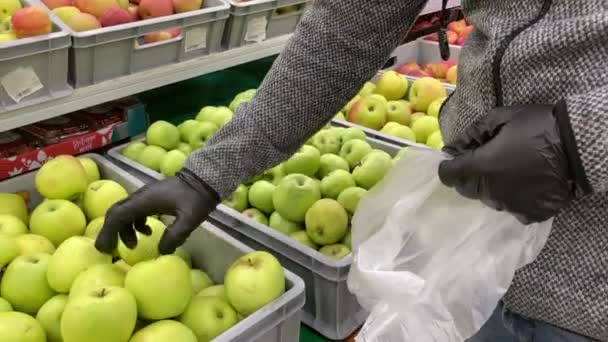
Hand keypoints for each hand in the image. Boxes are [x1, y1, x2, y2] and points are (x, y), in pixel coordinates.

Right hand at [95, 170, 218, 254]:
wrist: (205, 179)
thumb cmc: (197, 198)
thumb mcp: (190, 218)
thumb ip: (176, 235)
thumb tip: (161, 251)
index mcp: (145, 200)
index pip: (118, 216)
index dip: (108, 233)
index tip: (105, 249)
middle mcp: (141, 197)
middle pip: (116, 213)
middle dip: (111, 232)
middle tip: (110, 250)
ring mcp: (146, 196)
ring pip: (125, 212)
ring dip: (124, 230)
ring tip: (134, 245)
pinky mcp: (153, 198)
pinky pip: (136, 211)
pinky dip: (135, 224)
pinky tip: (148, 233)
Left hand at [438, 103, 589, 222]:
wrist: (577, 144)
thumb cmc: (535, 126)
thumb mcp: (499, 118)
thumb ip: (471, 134)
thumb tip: (450, 148)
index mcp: (482, 168)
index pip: (450, 175)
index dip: (448, 167)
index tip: (453, 160)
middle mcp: (492, 191)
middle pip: (467, 189)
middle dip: (468, 175)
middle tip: (482, 161)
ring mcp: (511, 205)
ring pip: (488, 199)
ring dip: (490, 187)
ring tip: (505, 171)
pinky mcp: (530, 213)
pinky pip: (512, 209)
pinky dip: (512, 198)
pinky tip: (522, 184)